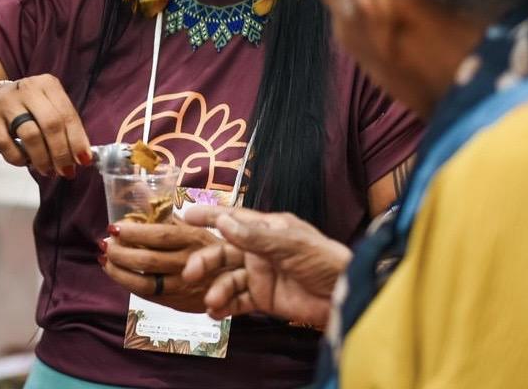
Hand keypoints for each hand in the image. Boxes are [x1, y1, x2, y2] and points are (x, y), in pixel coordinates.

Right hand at [0, 74, 89, 176]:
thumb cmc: (29, 107)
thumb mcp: (49, 107)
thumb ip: (65, 127)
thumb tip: (82, 156)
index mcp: (48, 84)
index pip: (67, 114)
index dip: (77, 140)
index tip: (83, 160)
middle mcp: (28, 89)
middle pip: (51, 124)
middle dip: (61, 152)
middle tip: (65, 170)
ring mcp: (7, 102)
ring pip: (30, 135)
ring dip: (42, 158)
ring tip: (47, 170)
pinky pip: (6, 144)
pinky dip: (18, 158)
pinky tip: (25, 162)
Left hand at [100, 219, 231, 312]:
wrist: (236, 278)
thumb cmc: (207, 246)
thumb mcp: (192, 225)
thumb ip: (165, 213)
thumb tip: (138, 191)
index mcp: (193, 238)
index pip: (159, 235)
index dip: (135, 232)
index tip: (114, 227)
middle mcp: (189, 262)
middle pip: (149, 261)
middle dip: (121, 254)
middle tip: (105, 245)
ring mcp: (184, 286)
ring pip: (146, 284)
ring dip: (120, 273)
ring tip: (105, 262)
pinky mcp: (180, 303)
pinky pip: (151, 297)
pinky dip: (131, 286)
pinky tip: (120, 276)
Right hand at [182, 206, 351, 327]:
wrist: (342, 296)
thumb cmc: (322, 259)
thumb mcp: (290, 243)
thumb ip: (255, 236)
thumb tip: (223, 222)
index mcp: (266, 229)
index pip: (233, 218)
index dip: (210, 216)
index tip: (185, 215)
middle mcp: (259, 250)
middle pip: (224, 252)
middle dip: (206, 260)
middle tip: (191, 272)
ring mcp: (260, 275)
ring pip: (229, 278)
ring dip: (216, 288)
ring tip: (211, 301)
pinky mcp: (264, 299)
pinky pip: (239, 301)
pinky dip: (225, 306)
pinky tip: (215, 312)